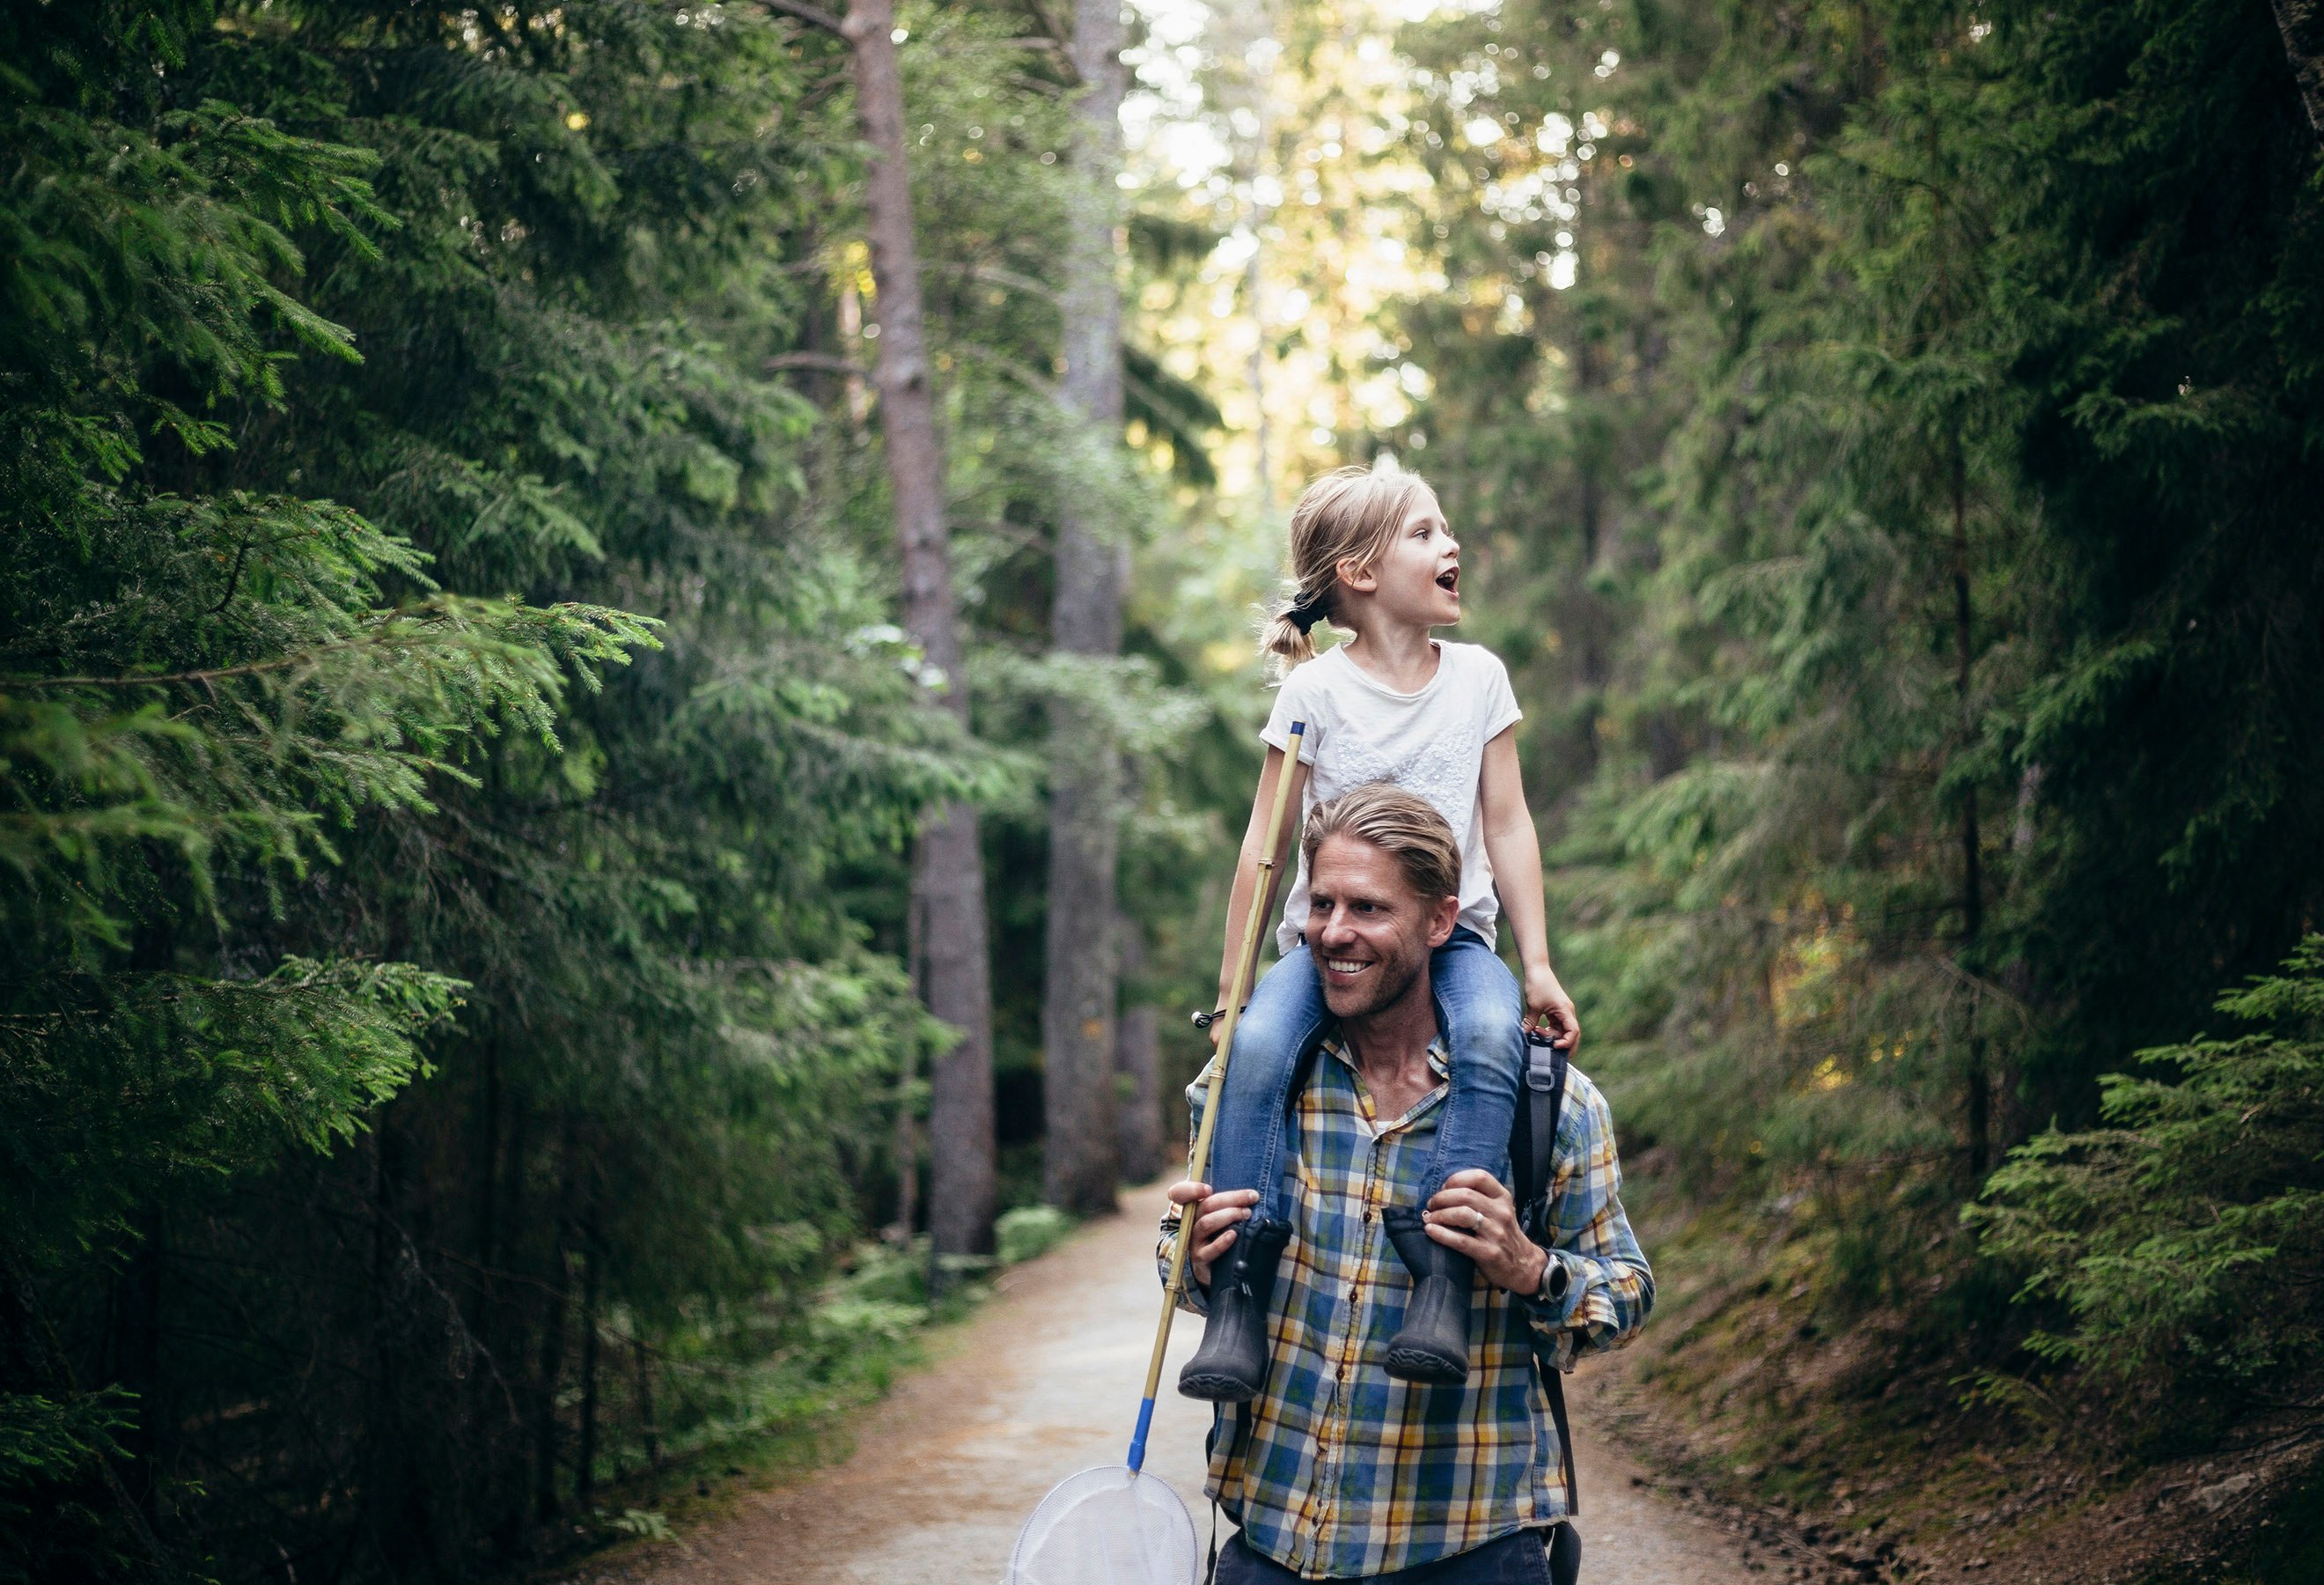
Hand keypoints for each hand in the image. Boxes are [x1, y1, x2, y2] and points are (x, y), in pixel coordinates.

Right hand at [1164, 1180, 1258, 1288]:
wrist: (1217, 1268)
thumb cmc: (1221, 1234)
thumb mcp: (1221, 1215)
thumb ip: (1228, 1202)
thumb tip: (1250, 1191)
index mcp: (1193, 1208)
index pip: (1179, 1193)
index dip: (1191, 1189)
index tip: (1209, 1189)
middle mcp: (1190, 1223)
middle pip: (1205, 1205)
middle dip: (1231, 1198)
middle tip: (1252, 1197)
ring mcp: (1193, 1241)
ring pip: (1206, 1223)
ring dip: (1229, 1215)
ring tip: (1247, 1214)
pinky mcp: (1200, 1258)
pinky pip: (1209, 1250)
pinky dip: (1222, 1241)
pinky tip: (1234, 1235)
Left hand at [1424, 1169, 1549, 1295]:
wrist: (1524, 1265)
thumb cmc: (1504, 1234)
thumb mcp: (1499, 1210)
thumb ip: (1480, 1198)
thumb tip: (1444, 1191)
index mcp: (1502, 1198)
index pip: (1479, 1177)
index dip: (1456, 1179)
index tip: (1444, 1188)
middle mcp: (1501, 1212)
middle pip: (1466, 1195)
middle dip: (1442, 1198)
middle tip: (1431, 1205)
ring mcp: (1496, 1233)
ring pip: (1462, 1215)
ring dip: (1440, 1215)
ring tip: (1430, 1219)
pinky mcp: (1489, 1253)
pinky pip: (1461, 1240)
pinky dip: (1442, 1234)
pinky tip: (1430, 1231)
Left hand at [1523, 964, 1578, 1052]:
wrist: (1537, 970)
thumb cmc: (1537, 985)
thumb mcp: (1533, 1006)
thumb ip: (1530, 1023)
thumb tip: (1524, 1037)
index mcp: (1566, 1011)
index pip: (1573, 1031)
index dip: (1567, 1042)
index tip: (1555, 1046)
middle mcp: (1567, 1013)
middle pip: (1571, 1035)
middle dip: (1564, 1046)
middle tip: (1554, 1056)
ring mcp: (1562, 1013)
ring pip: (1561, 1031)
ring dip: (1551, 1037)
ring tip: (1536, 1034)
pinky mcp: (1555, 1012)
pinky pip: (1555, 1027)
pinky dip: (1547, 1031)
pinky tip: (1537, 1032)